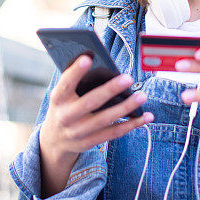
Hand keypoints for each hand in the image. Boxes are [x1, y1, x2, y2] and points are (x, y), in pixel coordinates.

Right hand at [38, 55, 153, 196]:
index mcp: (58, 99)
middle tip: (128, 78)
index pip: (66, 83)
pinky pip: (114, 133)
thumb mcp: (62, 96)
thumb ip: (75, 83)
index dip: (76, 71)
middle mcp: (66, 116)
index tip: (88, 57)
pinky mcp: (90, 142)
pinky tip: (145, 116)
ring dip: (126, 107)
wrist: (54, 141)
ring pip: (106, 119)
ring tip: (142, 95)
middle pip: (91, 102)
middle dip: (110, 89)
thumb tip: (98, 62)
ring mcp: (78, 132)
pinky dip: (131, 124)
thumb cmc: (64, 108)